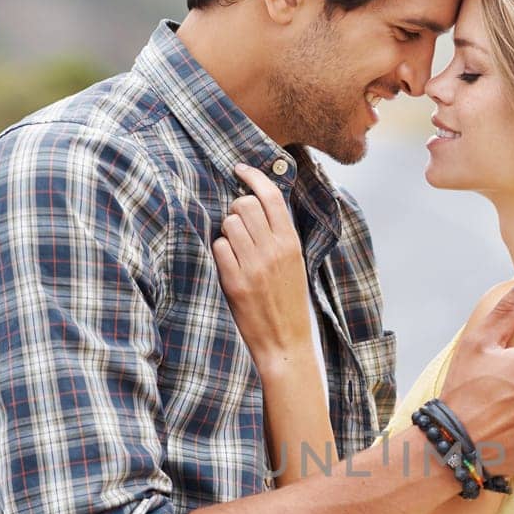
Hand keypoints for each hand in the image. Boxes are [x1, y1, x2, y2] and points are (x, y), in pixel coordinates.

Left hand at [212, 163, 310, 371]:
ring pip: (228, 223)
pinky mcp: (236, 282)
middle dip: (235, 210)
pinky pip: (219, 248)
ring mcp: (254, 266)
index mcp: (291, 243)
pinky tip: (228, 264)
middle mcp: (274, 250)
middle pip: (243, 205)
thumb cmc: (289, 303)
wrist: (286, 343)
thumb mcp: (295, 264)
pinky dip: (220, 252)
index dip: (253, 177)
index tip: (240, 169)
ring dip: (226, 231)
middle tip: (238, 227)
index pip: (271, 196)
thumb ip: (280, 235)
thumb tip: (258, 203)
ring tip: (235, 249)